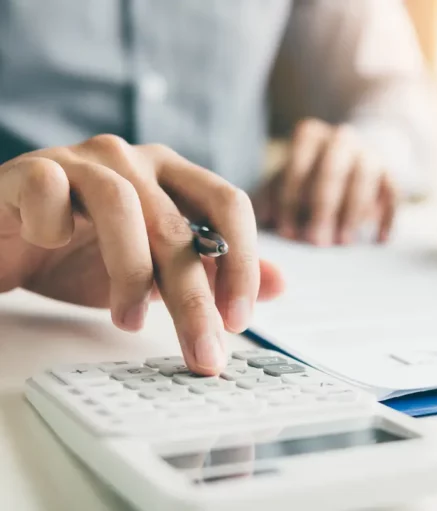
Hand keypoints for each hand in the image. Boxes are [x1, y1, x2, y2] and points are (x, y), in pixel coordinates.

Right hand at [0, 135, 283, 374]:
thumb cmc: (84, 252)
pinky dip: (54, 228)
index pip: (228, 204)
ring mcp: (82, 160)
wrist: (7, 242)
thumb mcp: (158, 269)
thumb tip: (280, 284)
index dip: (241, 261)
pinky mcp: (31, 169)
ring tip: (129, 321)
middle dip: (194, 298)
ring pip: (122, 207)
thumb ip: (215, 272)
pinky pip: (50, 191)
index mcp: (173, 175)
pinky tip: (50, 248)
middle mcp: (135, 159)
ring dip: (129, 273)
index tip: (239, 321)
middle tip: (203, 353)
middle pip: (178, 224)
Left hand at [255, 119, 397, 245]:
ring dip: (353, 213)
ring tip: (343, 242)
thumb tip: (263, 219)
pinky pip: (393, 193)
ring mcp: (369, 154)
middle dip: (323, 209)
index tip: (287, 233)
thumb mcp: (285, 181)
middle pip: (332, 171)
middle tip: (316, 242)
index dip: (290, 201)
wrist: (348, 158)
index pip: (297, 165)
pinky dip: (388, 217)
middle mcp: (341, 139)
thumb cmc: (307, 177)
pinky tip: (379, 240)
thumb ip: (271, 197)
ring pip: (364, 180)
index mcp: (309, 136)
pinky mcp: (390, 173)